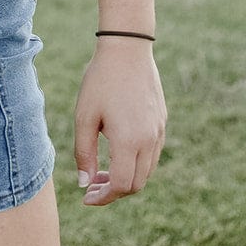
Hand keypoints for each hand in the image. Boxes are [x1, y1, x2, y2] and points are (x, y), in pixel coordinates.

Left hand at [73, 39, 165, 205]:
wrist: (127, 48)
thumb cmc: (100, 80)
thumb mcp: (84, 116)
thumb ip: (84, 153)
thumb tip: (84, 183)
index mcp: (129, 141)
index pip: (121, 185)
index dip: (104, 197)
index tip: (87, 198)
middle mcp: (149, 140)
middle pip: (136, 184)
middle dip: (114, 191)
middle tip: (91, 185)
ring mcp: (159, 131)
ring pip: (146, 170)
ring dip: (126, 177)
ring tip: (101, 170)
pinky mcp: (162, 121)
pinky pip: (152, 154)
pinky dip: (136, 163)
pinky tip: (117, 152)